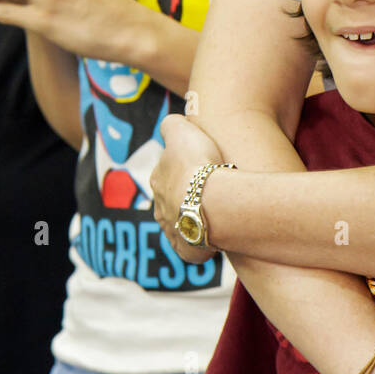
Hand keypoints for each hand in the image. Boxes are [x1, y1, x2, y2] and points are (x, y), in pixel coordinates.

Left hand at [151, 114, 223, 258]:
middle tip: (210, 191)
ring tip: (215, 214)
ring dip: (194, 220)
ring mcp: (174, 231)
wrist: (213, 201)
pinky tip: (216, 236)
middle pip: (172, 201)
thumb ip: (171, 124)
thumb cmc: (197, 165)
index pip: (166, 172)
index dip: (184, 169)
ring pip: (181, 225)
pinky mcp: (188, 250)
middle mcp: (160, 208)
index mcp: (158, 180)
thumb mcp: (182, 130)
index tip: (201, 167)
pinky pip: (193, 248)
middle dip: (186, 197)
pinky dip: (202, 244)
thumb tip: (170, 123)